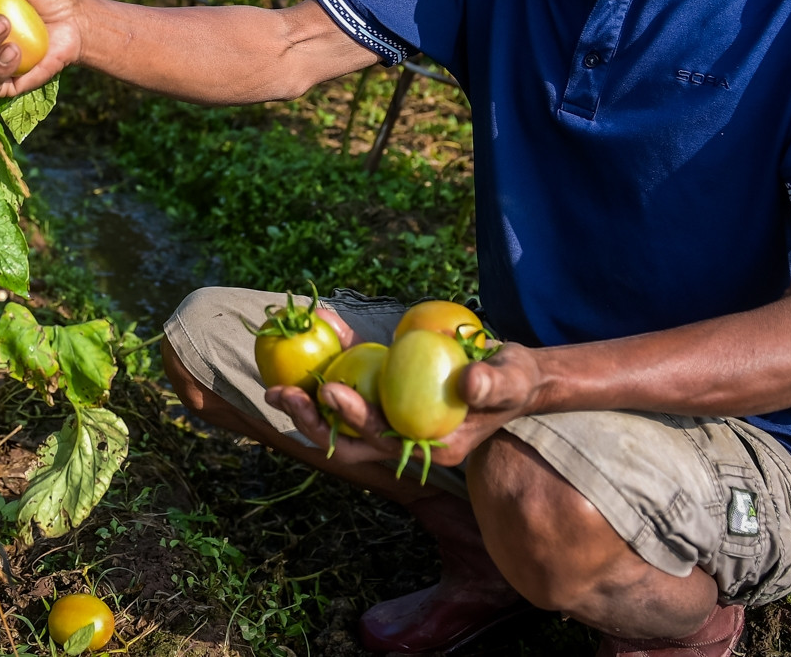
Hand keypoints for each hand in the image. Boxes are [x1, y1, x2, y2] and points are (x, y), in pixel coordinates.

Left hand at [266, 340, 546, 472]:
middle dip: (314, 423)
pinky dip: (332, 369)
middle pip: (352, 442)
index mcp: (435, 446)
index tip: (331, 390)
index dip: (356, 418)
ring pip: (342, 428)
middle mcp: (408, 442)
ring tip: (276, 388)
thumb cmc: (514, 378)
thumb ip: (493, 383)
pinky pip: (353, 390)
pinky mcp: (387, 403)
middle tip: (283, 394)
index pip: (386, 439)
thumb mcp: (512, 378)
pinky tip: (314, 343)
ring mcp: (394, 425)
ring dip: (309, 409)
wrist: (512, 376)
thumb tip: (470, 383)